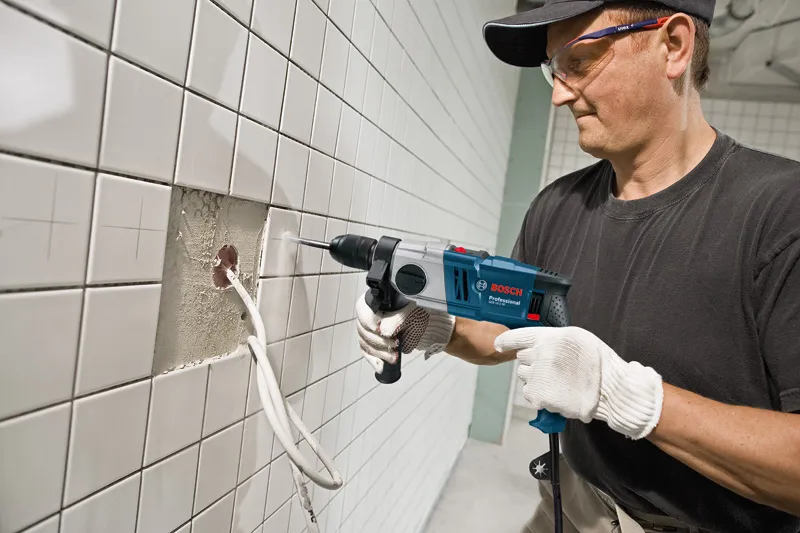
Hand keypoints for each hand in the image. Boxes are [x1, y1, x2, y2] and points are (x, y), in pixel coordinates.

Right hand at [355, 292, 455, 371]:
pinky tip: (380, 366)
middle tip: (394, 344)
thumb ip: (398, 319)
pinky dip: (373, 360)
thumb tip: (384, 330)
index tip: (380, 330)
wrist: (435, 326)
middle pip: (364, 329)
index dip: (370, 321)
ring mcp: (374, 329)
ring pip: (365, 342)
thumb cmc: (425, 314)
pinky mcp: (378, 342)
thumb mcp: (413, 312)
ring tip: (393, 356)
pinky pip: (368, 351)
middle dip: (378, 340)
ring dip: (378, 352)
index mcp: (381, 300)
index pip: (364, 310)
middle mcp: (374, 313)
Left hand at [495, 327, 663, 439]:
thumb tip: (539, 344)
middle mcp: (539, 355)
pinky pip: (529, 392)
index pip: (518, 336)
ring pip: (524, 376)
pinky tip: (554, 392)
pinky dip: (538, 393)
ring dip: (535, 378)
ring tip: (556, 381)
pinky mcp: (539, 395)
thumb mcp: (576, 337)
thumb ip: (554, 339)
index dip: (506, 340)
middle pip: (522, 358)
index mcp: (549, 338)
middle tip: (552, 367)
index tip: (499, 344)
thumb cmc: (598, 362)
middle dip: (533, 362)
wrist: (609, 388)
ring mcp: (538, 376)